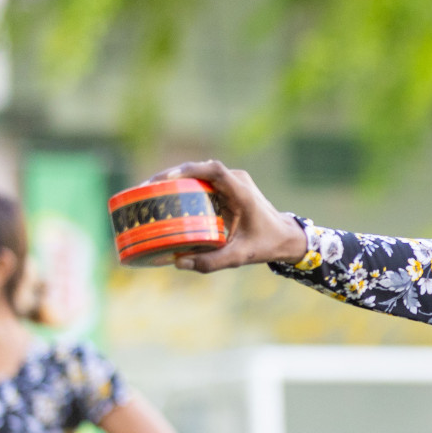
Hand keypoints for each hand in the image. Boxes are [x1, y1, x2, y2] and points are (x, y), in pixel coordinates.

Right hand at [145, 160, 308, 271]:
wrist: (286, 237)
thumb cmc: (267, 244)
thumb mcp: (241, 256)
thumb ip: (213, 262)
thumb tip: (179, 263)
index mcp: (242, 192)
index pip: (214, 171)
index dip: (190, 170)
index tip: (166, 178)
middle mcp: (237, 181)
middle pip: (200, 169)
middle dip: (171, 176)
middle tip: (145, 189)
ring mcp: (233, 182)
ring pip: (199, 174)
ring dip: (175, 179)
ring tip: (148, 192)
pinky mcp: (227, 188)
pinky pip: (203, 182)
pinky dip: (184, 187)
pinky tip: (165, 198)